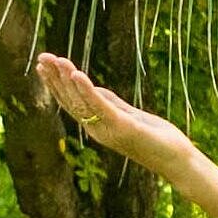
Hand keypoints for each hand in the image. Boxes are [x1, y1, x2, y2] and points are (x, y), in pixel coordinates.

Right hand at [25, 54, 204, 169]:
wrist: (176, 160)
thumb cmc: (156, 139)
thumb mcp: (129, 116)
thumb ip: (111, 104)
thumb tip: (93, 89)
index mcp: (97, 126)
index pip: (70, 102)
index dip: (55, 84)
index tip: (44, 66)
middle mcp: (97, 129)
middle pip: (70, 101)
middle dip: (55, 79)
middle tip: (42, 57)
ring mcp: (108, 129)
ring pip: (81, 102)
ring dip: (67, 80)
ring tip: (57, 60)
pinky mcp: (122, 126)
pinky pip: (100, 106)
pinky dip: (87, 90)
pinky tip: (77, 74)